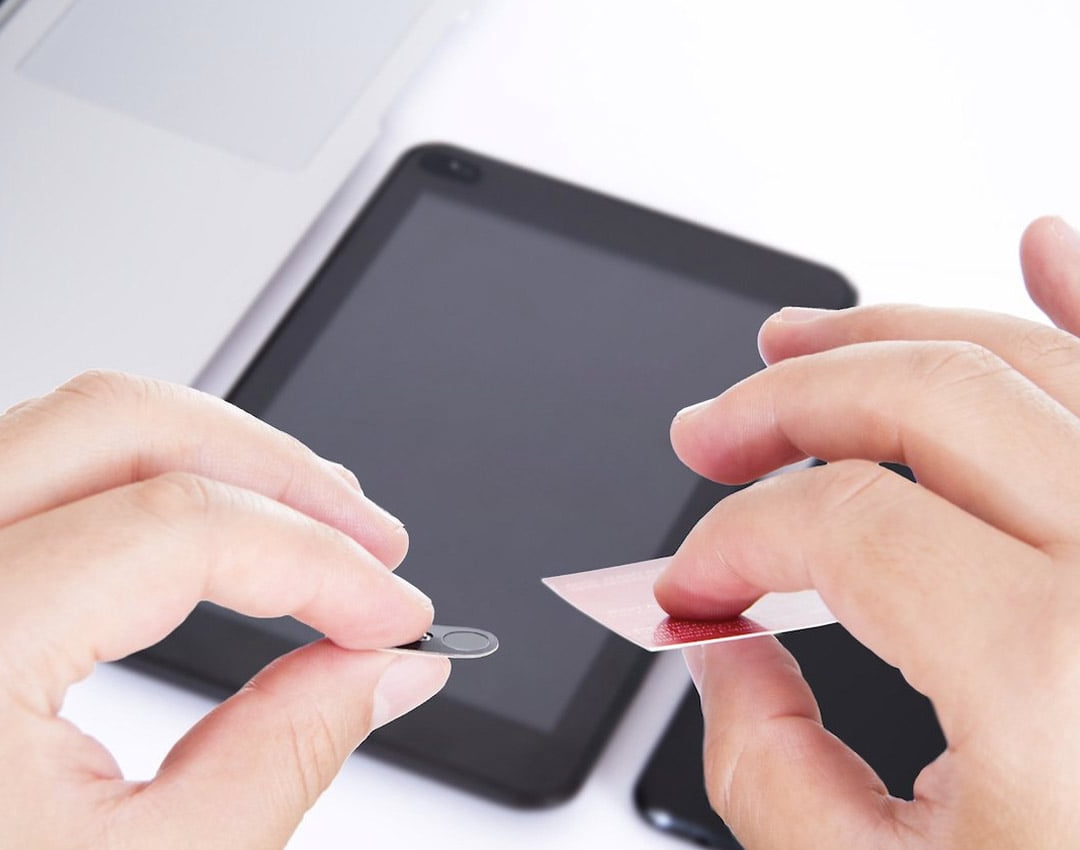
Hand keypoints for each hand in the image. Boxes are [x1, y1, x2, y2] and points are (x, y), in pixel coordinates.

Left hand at [0, 372, 448, 848]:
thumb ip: (285, 754)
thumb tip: (382, 669)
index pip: (182, 527)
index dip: (321, 562)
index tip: (393, 614)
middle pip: (120, 421)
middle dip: (273, 469)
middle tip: (367, 538)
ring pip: (61, 429)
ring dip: (204, 458)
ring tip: (303, 522)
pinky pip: (12, 477)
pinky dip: (126, 484)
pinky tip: (194, 528)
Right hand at [655, 216, 1079, 848]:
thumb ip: (772, 774)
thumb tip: (719, 652)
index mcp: (1051, 665)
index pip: (839, 524)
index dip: (731, 540)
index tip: (691, 584)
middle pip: (925, 399)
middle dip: (785, 404)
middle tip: (710, 435)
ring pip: (1029, 362)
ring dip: (897, 332)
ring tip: (801, 345)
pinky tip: (1042, 249)